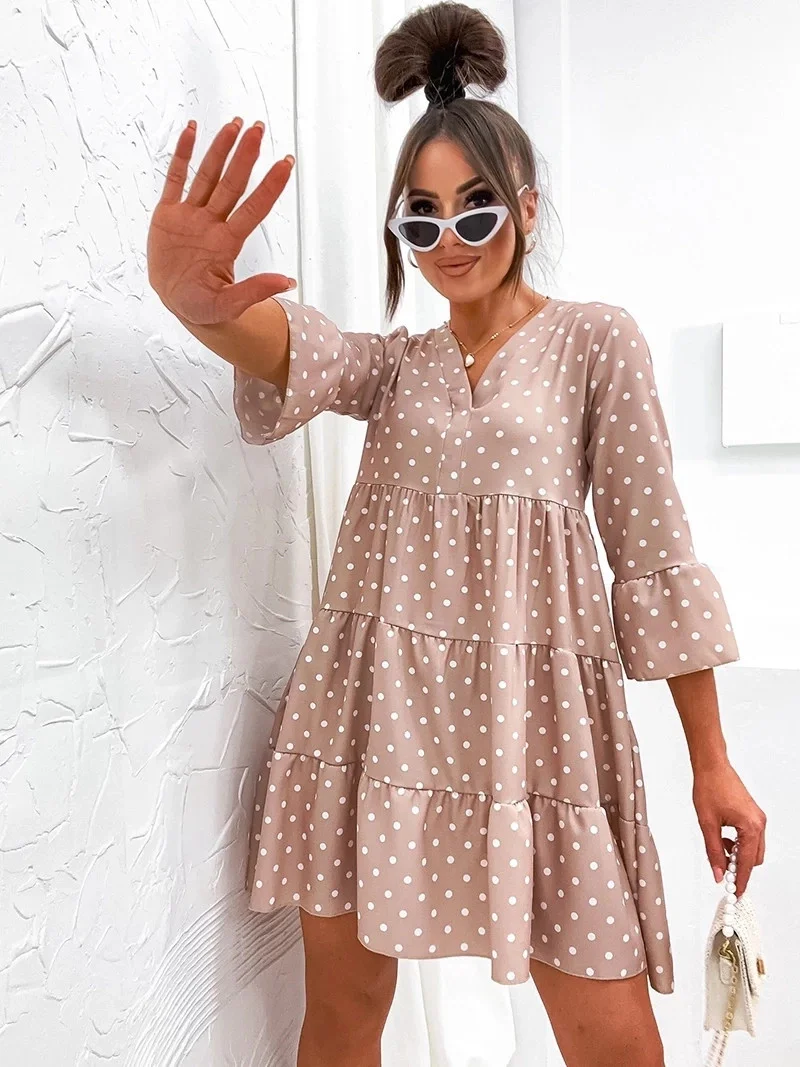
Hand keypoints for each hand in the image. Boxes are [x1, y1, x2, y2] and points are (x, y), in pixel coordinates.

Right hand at [147, 118, 295, 324]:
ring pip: (207, 176)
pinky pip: (175, 180)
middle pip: (232, 184)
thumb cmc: (204, 307)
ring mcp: (190, 216)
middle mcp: (213, 224)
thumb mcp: (227, 305)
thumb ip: (254, 291)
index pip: (254, 208)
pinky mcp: (168, 215)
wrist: (177, 304)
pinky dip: (182, 155)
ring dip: (220, 150)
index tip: (286, 163)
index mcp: (228, 243)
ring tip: (234, 124)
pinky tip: (192, 130)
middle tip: (259, 128)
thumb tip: (288, 281)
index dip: (270, 186)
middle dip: (246, 156)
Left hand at [693, 761, 765, 896]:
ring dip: (738, 854)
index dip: (740, 880)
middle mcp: (759, 823)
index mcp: (750, 826)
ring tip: (719, 848)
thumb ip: (713, 851)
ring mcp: (758, 818)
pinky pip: (750, 837)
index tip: (735, 893)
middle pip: (754, 858)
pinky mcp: (753, 814)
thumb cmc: (710, 787)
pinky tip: (724, 839)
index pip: (747, 863)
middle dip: (739, 867)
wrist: (712, 766)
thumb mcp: (707, 824)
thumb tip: (717, 873)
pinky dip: (739, 843)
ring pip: (753, 848)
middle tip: (722, 871)